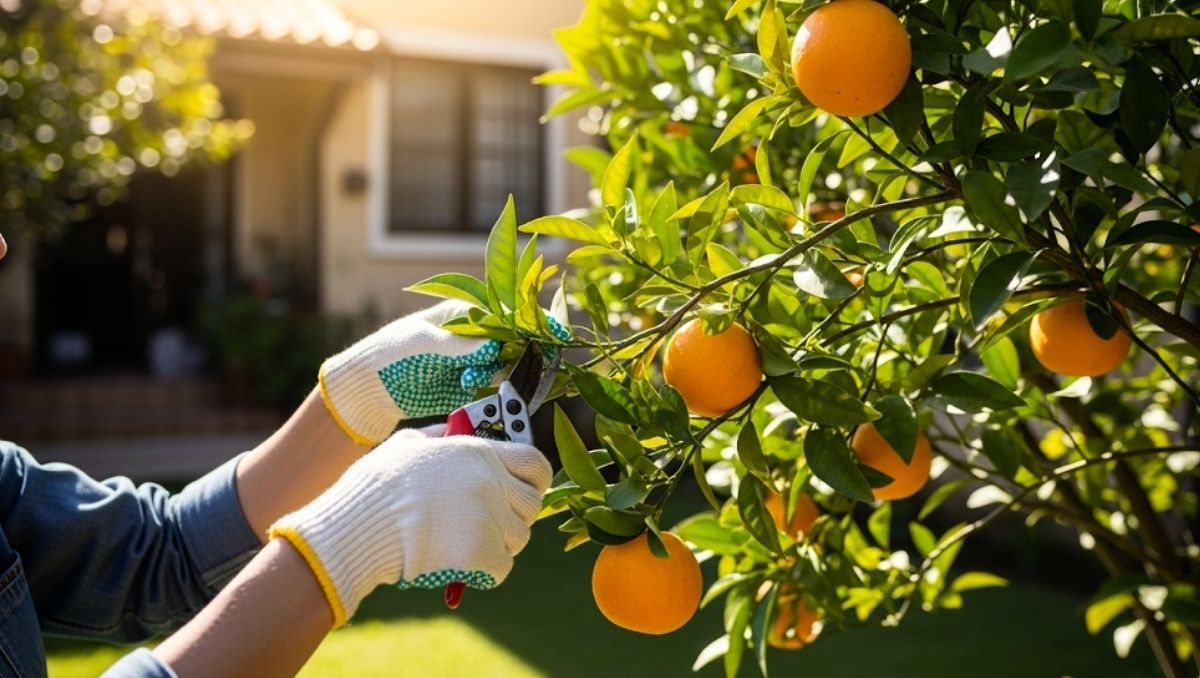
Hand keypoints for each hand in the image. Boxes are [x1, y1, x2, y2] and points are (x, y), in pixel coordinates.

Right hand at [267, 429, 550, 626]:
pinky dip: (486, 571)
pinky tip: (463, 566)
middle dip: (515, 517)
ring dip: (498, 544)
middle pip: (531, 506)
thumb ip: (442, 438)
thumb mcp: (410, 444)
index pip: (536, 463)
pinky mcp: (480, 552)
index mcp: (479, 452)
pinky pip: (502, 567)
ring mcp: (488, 517)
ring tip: (467, 544)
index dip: (536, 480)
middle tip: (489, 524)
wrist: (358, 526)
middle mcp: (491, 481)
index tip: (525, 491)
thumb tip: (458, 430)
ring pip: (518, 538)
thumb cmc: (376, 485)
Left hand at [319, 301, 503, 444]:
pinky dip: (490, 386)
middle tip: (499, 364)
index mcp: (460, 312)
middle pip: (509, 339)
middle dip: (512, 352)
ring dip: (497, 371)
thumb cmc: (389, 354)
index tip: (530, 339)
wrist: (369, 390)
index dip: (517, 325)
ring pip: (505, 362)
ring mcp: (473, 359)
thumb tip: (494, 345)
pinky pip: (493, 383)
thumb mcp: (421, 343)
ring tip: (467, 378)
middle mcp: (472, 334)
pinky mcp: (470, 383)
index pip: (500, 314)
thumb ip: (457, 344)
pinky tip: (469, 386)